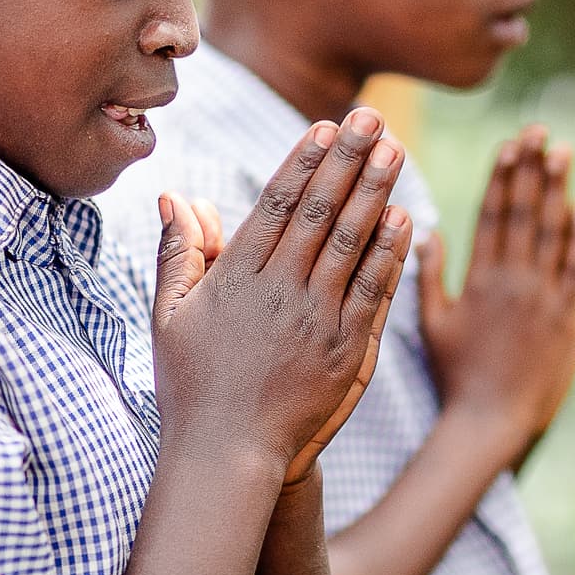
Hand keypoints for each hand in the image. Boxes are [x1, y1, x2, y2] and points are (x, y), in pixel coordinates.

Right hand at [151, 110, 412, 488]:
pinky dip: (390, 254)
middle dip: (348, 161)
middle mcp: (279, 292)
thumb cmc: (191, 385)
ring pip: (350, 243)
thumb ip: (178, 253)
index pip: (277, 205)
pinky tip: (405, 218)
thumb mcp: (170, 315)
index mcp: (236, 278)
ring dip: (375, 193)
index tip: (326, 127)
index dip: (304, 162)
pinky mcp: (344, 350)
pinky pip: (372, 291)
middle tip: (372, 119)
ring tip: (395, 150)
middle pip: (319, 212)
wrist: (227, 455)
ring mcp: (315, 320)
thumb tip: (175, 196)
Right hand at [420, 124, 574, 457]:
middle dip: (532, 168)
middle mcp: (515, 282)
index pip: (492, 215)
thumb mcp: (433, 324)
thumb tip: (427, 231)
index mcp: (481, 280)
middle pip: (525, 213)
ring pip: (553, 233)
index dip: (502, 176)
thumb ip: (429, 276)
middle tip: (539, 130)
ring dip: (558, 189)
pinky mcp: (573, 318)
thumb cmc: (456, 374)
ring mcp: (547, 298)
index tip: (509, 144)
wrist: (492, 421)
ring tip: (562, 151)